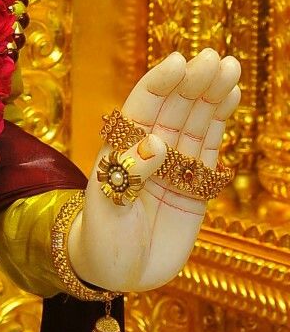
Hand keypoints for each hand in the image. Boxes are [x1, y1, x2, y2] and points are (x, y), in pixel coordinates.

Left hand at [68, 49, 240, 293]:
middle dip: (192, 82)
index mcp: (120, 150)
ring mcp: (173, 165)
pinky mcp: (194, 185)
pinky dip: (219, 121)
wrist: (117, 274)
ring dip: (211, 94)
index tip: (178, 61)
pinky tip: (230, 95)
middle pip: (173, 108)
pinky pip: (209, 147)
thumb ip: (129, 177)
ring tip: (229, 66)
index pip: (141, 108)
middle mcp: (147, 151)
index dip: (159, 84)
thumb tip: (156, 142)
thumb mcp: (107, 212)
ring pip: (194, 122)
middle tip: (215, 57)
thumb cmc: (101, 242)